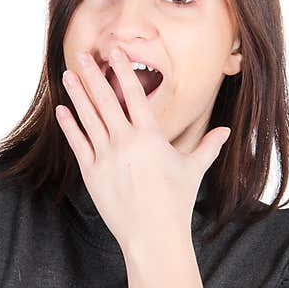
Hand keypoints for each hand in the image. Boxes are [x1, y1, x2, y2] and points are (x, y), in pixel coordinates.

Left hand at [54, 46, 230, 256]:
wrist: (153, 235)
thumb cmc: (175, 202)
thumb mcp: (193, 170)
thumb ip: (207, 147)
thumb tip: (226, 132)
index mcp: (151, 136)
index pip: (135, 95)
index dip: (123, 70)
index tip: (114, 52)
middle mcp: (126, 142)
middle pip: (106, 100)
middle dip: (92, 75)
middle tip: (81, 54)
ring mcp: (107, 157)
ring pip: (88, 118)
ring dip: (77, 94)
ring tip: (68, 74)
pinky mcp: (92, 173)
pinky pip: (78, 143)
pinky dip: (70, 125)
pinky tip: (62, 110)